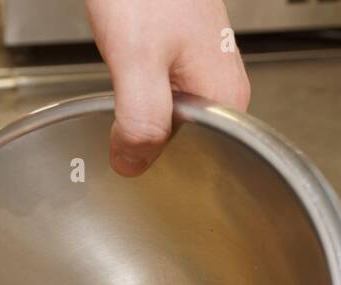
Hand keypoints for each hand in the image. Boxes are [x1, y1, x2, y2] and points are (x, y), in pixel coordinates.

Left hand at [85, 0, 250, 175]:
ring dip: (140, 125)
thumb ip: (140, 120)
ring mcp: (203, 73)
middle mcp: (221, 89)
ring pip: (169, 125)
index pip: (200, 163)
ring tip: (120, 110)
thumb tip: (134, 166)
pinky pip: (161, 102)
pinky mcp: (182, 61)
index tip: (130, 157)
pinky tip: (122, 93)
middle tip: (117, 130)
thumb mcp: (137, 60)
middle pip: (185, 147)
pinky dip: (138, 104)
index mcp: (223, 98)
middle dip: (148, 146)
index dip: (161, 167)